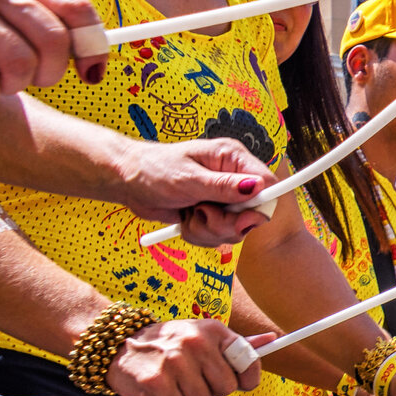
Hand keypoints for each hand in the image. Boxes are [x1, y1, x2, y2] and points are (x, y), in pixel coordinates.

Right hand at [106, 318, 257, 395]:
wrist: (120, 345)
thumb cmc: (169, 344)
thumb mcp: (203, 335)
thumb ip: (238, 343)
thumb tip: (272, 340)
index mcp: (213, 330)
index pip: (249, 361)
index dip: (247, 378)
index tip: (238, 382)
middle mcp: (196, 342)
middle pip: (227, 388)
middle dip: (212, 390)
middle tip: (193, 380)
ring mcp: (175, 360)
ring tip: (175, 383)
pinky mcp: (156, 380)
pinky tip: (162, 391)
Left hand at [120, 138, 277, 247]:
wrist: (127, 181)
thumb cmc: (153, 170)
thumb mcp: (189, 179)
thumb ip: (225, 186)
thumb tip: (258, 186)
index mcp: (233, 159)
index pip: (267, 185)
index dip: (258, 207)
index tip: (239, 220)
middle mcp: (234, 177)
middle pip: (253, 214)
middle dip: (225, 223)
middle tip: (201, 214)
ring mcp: (224, 197)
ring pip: (235, 229)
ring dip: (208, 230)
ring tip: (188, 215)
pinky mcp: (213, 213)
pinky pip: (219, 235)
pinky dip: (200, 234)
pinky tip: (185, 221)